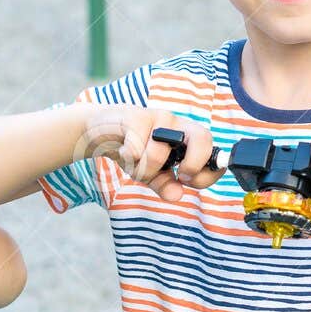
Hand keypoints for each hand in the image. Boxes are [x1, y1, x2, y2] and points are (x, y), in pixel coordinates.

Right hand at [77, 105, 221, 202]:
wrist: (99, 131)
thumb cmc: (132, 151)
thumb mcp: (151, 173)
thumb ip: (165, 184)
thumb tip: (177, 195)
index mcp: (185, 137)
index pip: (211, 149)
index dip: (208, 170)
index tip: (189, 182)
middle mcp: (176, 124)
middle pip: (202, 138)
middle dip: (192, 164)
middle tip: (177, 175)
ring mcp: (157, 117)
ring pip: (159, 154)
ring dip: (142, 169)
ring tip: (134, 162)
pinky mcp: (135, 116)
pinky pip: (135, 148)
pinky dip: (127, 158)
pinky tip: (122, 151)